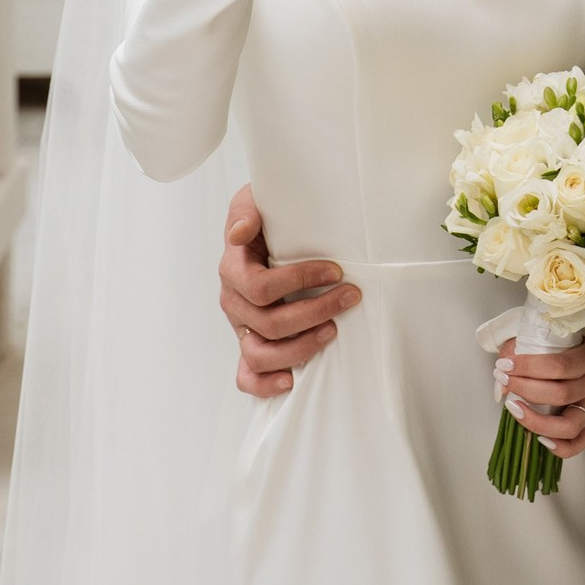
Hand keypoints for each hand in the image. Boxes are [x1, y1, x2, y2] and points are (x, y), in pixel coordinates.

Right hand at [219, 184, 359, 397]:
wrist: (266, 227)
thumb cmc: (266, 215)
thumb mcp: (254, 199)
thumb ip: (245, 210)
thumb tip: (239, 233)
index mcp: (233, 267)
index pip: (262, 286)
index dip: (300, 281)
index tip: (336, 271)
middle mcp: (234, 300)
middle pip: (268, 322)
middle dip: (315, 311)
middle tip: (351, 297)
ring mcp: (241, 325)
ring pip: (260, 354)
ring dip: (299, 348)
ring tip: (332, 333)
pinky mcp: (249, 343)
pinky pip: (247, 375)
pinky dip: (265, 384)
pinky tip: (291, 381)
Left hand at [493, 329, 584, 461]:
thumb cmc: (574, 335)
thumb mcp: (553, 332)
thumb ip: (526, 348)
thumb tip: (502, 383)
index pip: (560, 365)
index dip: (529, 367)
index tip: (505, 365)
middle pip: (561, 394)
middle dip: (525, 389)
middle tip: (504, 379)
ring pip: (571, 423)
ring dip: (537, 420)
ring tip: (514, 409)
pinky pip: (581, 441)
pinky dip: (561, 447)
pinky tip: (541, 439)